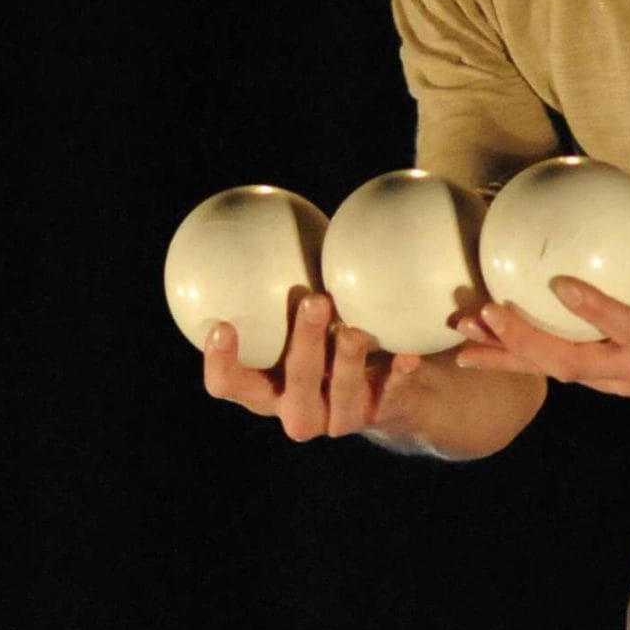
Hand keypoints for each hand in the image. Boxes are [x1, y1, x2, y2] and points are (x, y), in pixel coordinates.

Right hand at [202, 288, 432, 441]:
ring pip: (339, 398)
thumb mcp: (311, 307)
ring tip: (354, 330)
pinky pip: (391, 396)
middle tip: (314, 302)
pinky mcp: (382, 414)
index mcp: (267, 385)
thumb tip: (271, 213)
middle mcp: (299, 408)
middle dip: (302, 347)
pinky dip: (398, 375)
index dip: (221, 364)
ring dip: (345, 363)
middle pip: (291, 390)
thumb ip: (289, 277)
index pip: (230, 384)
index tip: (224, 325)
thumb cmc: (334, 327)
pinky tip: (408, 354)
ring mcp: (341, 417)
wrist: (393, 381)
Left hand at [453, 203, 629, 404]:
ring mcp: (627, 383)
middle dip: (525, 342)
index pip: (629, 328)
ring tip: (465, 336)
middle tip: (486, 312)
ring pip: (560, 374)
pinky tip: (488, 344)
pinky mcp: (615, 384)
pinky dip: (524, 360)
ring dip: (511, 356)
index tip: (558, 283)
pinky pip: (565, 373)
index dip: (594, 309)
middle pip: (575, 364)